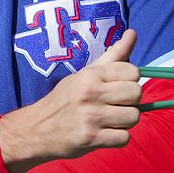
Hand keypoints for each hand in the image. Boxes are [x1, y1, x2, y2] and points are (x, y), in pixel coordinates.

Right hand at [0, 28, 142, 172]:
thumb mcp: (84, 74)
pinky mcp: (91, 139)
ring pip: (134, 117)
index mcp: (91, 75)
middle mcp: (91, 93)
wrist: (36, 129)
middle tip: (114, 105)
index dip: (129, 81)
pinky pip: (124, 138)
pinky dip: (117, 138)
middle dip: (130, 101)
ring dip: (124, 121)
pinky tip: (104, 134)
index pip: (133, 72)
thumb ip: (113, 55)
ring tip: (109, 120)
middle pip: (137, 93)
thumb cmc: (64, 99)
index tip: (117, 88)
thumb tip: (133, 33)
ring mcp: (91, 117)